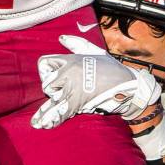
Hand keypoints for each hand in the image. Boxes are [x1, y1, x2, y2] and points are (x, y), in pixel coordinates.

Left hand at [31, 35, 159, 129]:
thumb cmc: (111, 68)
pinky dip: (53, 120)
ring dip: (45, 112)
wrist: (127, 85)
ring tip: (37, 122)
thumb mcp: (94, 51)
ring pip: (51, 99)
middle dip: (51, 90)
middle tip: (61, 94)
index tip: (52, 77)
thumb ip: (76, 43)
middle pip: (46, 84)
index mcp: (70, 60)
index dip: (45, 71)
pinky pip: (60, 112)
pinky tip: (43, 126)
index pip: (44, 64)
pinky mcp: (78, 103)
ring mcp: (72, 89)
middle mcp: (68, 73)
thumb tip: (61, 38)